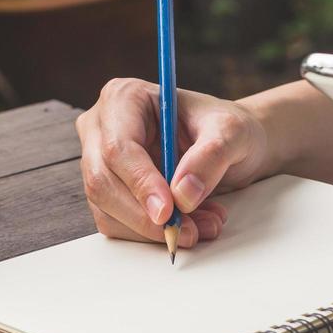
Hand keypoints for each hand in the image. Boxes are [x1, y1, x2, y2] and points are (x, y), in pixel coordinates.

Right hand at [75, 78, 272, 247]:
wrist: (230, 146)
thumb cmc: (226, 129)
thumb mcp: (232, 132)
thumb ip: (211, 156)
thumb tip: (182, 193)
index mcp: (125, 97)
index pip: (118, 147)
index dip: (140, 183)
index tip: (168, 211)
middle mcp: (103, 127)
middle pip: (102, 181)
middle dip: (144, 216)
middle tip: (186, 231)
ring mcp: (100, 161)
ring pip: (106, 209)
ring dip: (152, 230)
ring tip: (200, 226)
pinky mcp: (108, 191)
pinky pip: (116, 224)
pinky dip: (151, 235)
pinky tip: (187, 225)